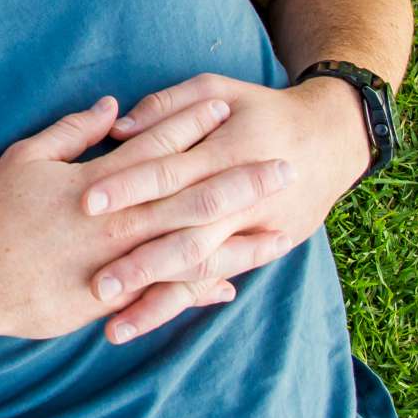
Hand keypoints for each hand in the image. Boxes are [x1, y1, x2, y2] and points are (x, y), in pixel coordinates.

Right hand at [0, 95, 294, 349]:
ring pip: (192, 245)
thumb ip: (71, 132)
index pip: (156, 144)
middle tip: (284, 166)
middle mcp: (119, 220)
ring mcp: (119, 262)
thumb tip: (113, 108)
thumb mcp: (24, 159)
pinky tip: (231, 283)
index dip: (192, 124)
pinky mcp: (113, 298)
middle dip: (241, 178)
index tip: (227, 108)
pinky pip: (168, 292)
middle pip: (192, 194)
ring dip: (236, 236)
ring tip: (278, 228)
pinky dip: (201, 288)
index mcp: (98, 181)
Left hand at [78, 72, 369, 339]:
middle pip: (185, 235)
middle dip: (141, 263)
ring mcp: (254, 231)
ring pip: (200, 271)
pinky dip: (183, 304)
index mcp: (226, 151)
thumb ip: (167, 107)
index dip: (128, 186)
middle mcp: (240, 199)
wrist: (331, 138)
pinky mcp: (262, 249)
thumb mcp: (218, 89)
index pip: (169, 172)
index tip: (85, 202)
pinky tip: (147, 322)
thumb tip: (117, 128)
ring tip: (113, 328)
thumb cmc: (260, 109)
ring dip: (156, 302)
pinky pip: (215, 281)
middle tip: (97, 285)